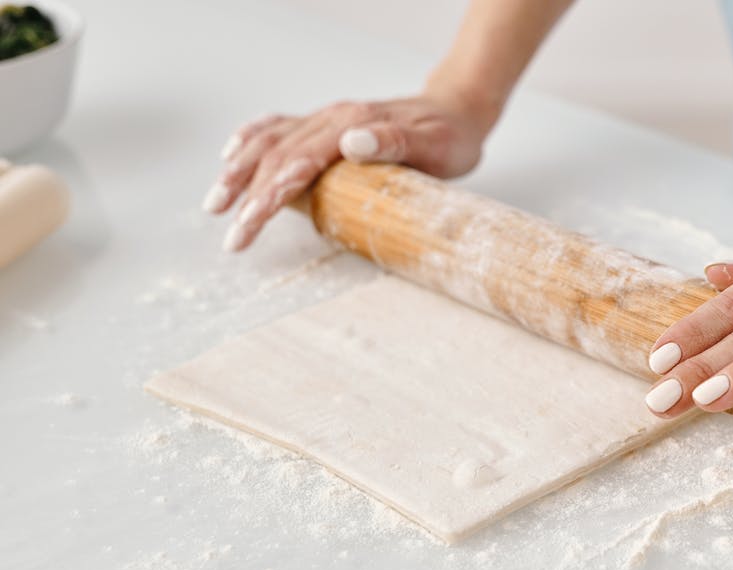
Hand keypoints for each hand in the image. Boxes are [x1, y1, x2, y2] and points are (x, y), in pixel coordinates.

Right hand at [202, 92, 492, 251]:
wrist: (458, 111)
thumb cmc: (450, 137)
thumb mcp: (435, 146)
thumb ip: (394, 142)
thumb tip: (352, 141)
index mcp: (352, 124)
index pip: (297, 164)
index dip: (268, 197)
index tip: (247, 226)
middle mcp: (333, 118)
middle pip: (275, 155)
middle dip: (246, 196)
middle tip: (232, 237)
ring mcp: (328, 119)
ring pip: (269, 139)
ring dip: (238, 170)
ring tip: (216, 203)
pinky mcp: (329, 123)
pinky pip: (281, 127)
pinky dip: (252, 139)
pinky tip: (232, 154)